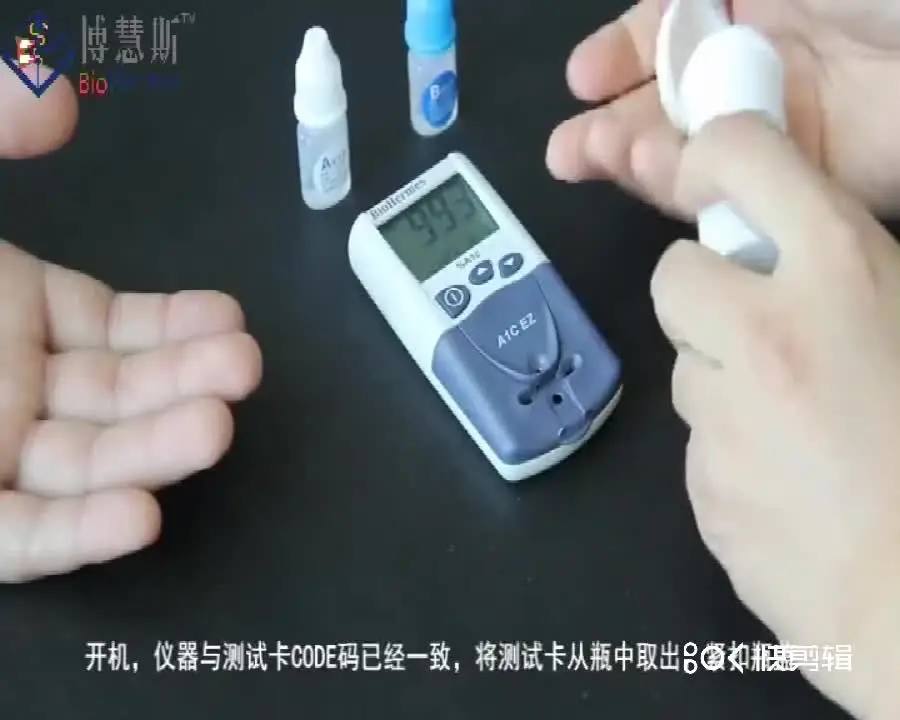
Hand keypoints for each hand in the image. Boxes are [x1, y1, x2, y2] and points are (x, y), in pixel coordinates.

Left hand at [0, 66, 261, 581]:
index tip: (229, 319)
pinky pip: (21, 537)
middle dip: (184, 384)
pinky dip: (81, 533)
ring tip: (216, 427)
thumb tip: (62, 96)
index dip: (176, 326)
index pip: (116, 327)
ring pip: (82, 466)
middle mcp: (3, 388)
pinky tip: (144, 515)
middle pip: (116, 398)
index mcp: (5, 313)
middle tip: (242, 371)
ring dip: (153, 453)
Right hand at [547, 0, 899, 216]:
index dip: (621, 55)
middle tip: (568, 150)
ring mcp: (776, 123)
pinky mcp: (797, 177)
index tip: (584, 78)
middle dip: (610, 122)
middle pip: (665, 101)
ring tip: (589, 158)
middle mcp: (757, 63)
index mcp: (757, 2)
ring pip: (685, 150)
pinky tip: (644, 174)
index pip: (667, 34)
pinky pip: (724, 186)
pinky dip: (680, 184)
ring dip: (629, 156)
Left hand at [652, 113, 899, 718]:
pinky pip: (699, 444)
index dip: (723, 154)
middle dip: (709, 292)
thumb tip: (818, 258)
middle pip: (673, 276)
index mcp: (841, 277)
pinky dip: (732, 449)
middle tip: (761, 323)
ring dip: (725, 378)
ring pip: (685, 368)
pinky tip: (792, 481)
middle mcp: (761, 337)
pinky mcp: (701, 489)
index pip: (741, 161)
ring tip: (799, 420)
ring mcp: (720, 420)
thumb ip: (867, 280)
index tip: (723, 169)